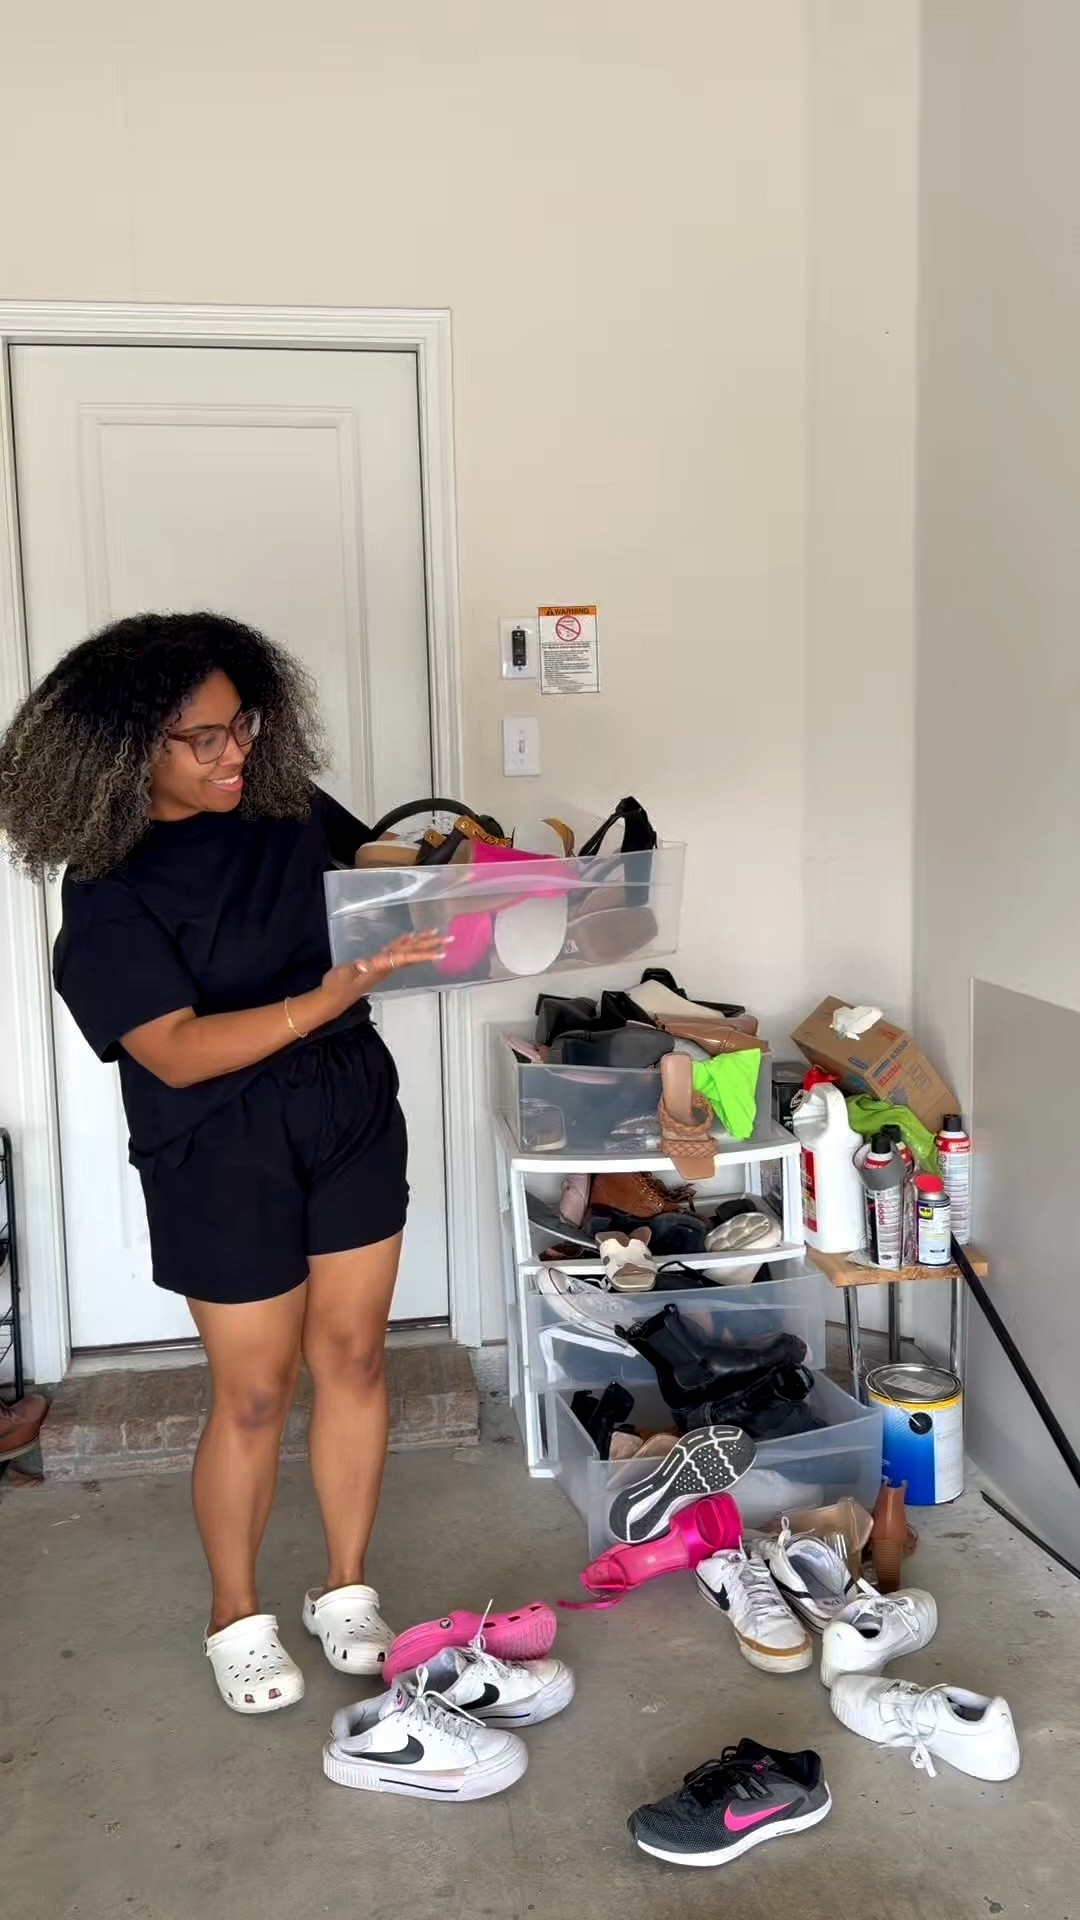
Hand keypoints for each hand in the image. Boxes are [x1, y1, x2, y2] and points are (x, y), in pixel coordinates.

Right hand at [317, 929, 449, 1015]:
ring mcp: (383, 966)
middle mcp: (386, 966)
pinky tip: (409, 937)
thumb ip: (355, 968)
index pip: (406, 958)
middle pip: (412, 954)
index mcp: (381, 966)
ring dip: (422, 943)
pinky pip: (395, 951)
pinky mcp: (377, 965)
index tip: (441, 951)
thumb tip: (365, 963)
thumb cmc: (337, 986)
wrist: (333, 1000)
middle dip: (431, 946)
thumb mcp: (343, 975)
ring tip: (435, 934)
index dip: (423, 953)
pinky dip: (404, 943)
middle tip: (449, 939)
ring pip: (407, 952)